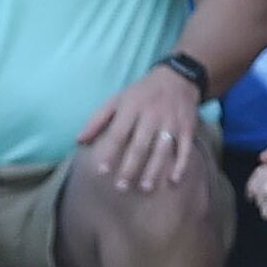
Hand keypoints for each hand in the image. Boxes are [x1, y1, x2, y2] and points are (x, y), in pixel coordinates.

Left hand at [76, 61, 208, 192]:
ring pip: (162, 149)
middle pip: (140, 145)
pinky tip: (173, 180)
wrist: (177, 78)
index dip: (109, 153)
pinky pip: (185, 149)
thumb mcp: (117, 100)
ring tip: (145, 188)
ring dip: (154, 170)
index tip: (101, 172)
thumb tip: (78, 140)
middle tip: (121, 187)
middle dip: (130, 167)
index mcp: (132, 108)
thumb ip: (97, 120)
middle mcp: (151, 116)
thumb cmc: (141, 93)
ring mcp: (171, 122)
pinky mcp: (187, 128)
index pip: (118, 134)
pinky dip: (181, 164)